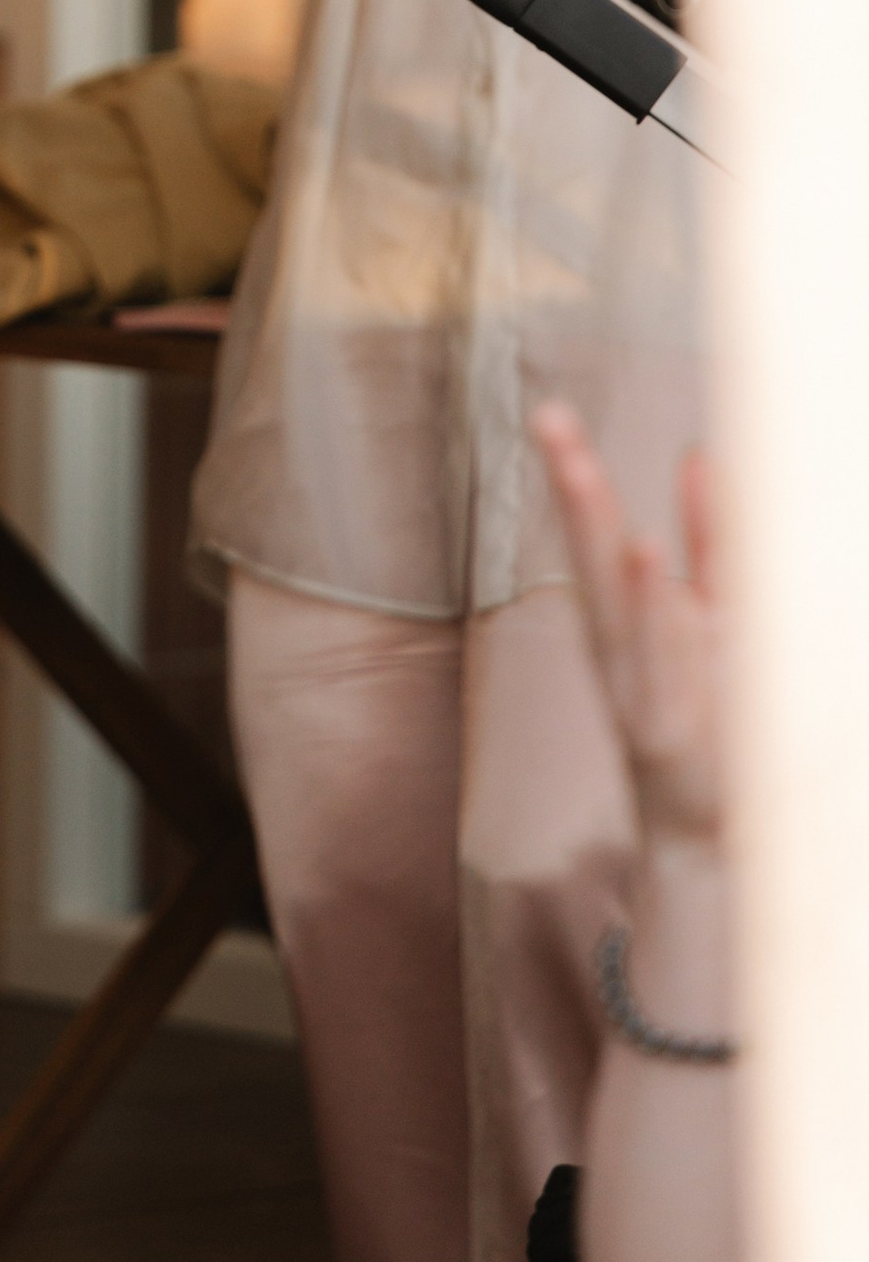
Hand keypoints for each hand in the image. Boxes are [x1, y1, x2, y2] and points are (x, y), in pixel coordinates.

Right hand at [534, 406, 724, 849]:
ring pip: (620, 619)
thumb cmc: (715, 725)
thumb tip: (700, 454)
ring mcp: (641, 701)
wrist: (715, 846)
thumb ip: (712, 543)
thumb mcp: (714, 621)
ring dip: (610, 560)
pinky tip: (645, 565)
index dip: (574, 477)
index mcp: (627, 621)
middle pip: (592, 562)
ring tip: (588, 485)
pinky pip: (662, 680)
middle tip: (547, 424)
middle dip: (574, 495)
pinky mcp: (671, 744)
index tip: (550, 415)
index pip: (597, 536)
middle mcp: (620, 656)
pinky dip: (651, 625)